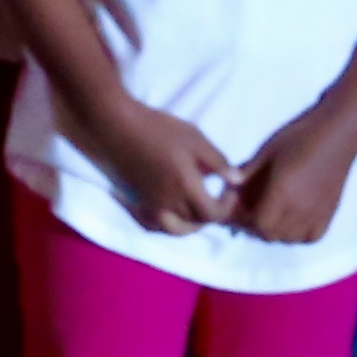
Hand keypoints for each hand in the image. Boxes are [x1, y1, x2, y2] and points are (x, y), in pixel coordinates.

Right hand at [78, 96, 238, 238]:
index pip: (213, 214)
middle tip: (217, 197)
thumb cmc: (159, 129)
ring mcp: (151, 205)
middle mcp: (168, 203)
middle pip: (195, 224)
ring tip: (197, 208)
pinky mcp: (138, 201)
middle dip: (211, 215)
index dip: (227, 206)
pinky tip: (173, 212)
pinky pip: (155, 225)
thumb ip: (218, 162)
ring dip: (191, 225)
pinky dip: (168, 224)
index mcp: (185, 188)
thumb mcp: (195, 139)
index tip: (229, 188)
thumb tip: (238, 180)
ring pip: (175, 229)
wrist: (118, 127)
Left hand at [231, 111, 356, 245]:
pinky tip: (295, 221)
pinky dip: (300, 235)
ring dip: (278, 232)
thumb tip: (229, 185)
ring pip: (290, 239)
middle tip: (253, 210)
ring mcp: (318, 213)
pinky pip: (312, 237)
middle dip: (258, 226)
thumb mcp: (267, 151)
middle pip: (272, 235)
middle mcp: (300, 209)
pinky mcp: (330, 212)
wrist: (338, 131)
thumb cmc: (300, 136)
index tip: (242, 208)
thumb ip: (247, 172)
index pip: (259, 224)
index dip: (246, 219)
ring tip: (273, 215)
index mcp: (282, 192)